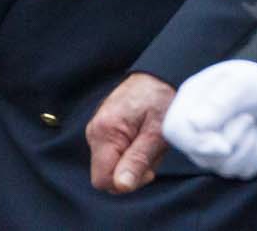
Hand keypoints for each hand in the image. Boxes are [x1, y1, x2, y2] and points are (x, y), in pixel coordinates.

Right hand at [86, 72, 173, 193]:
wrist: (162, 71)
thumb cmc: (162, 96)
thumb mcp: (157, 130)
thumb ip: (138, 160)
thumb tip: (121, 186)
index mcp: (104, 132)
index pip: (103, 180)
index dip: (126, 182)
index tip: (148, 168)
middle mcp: (94, 131)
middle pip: (107, 173)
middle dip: (133, 169)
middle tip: (154, 148)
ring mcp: (98, 129)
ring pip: (113, 162)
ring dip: (135, 158)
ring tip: (152, 137)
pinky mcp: (105, 127)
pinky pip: (115, 151)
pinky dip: (132, 149)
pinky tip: (145, 134)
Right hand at [161, 60, 256, 180]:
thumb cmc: (254, 82)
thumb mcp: (242, 83)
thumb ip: (220, 102)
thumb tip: (195, 124)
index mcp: (190, 102)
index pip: (175, 131)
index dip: (199, 143)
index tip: (226, 143)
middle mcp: (194, 128)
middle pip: (201, 155)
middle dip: (234, 140)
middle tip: (248, 117)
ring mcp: (209, 148)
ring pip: (223, 167)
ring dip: (248, 147)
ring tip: (254, 124)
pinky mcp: (228, 160)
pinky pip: (242, 171)